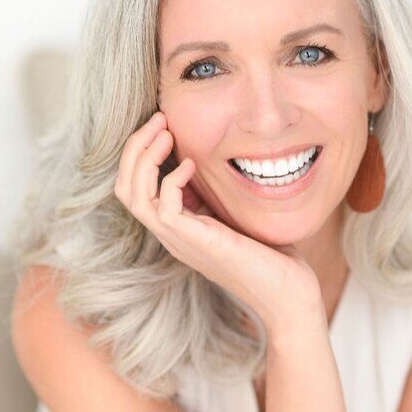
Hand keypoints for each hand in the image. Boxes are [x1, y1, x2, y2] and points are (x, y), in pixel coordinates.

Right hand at [114, 112, 323, 335]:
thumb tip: (197, 164)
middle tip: (158, 119)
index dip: (141, 153)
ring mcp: (178, 239)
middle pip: (125, 187)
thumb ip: (209, 196)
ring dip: (144, 157)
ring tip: (165, 132)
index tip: (163, 126)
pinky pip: (163, 206)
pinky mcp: (194, 241)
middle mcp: (169, 234)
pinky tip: (194, 165)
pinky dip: (173, 178)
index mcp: (176, 227)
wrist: (286, 292)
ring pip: (134, 195)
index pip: (135, 188)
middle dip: (135, 148)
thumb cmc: (267, 253)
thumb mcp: (229, 215)